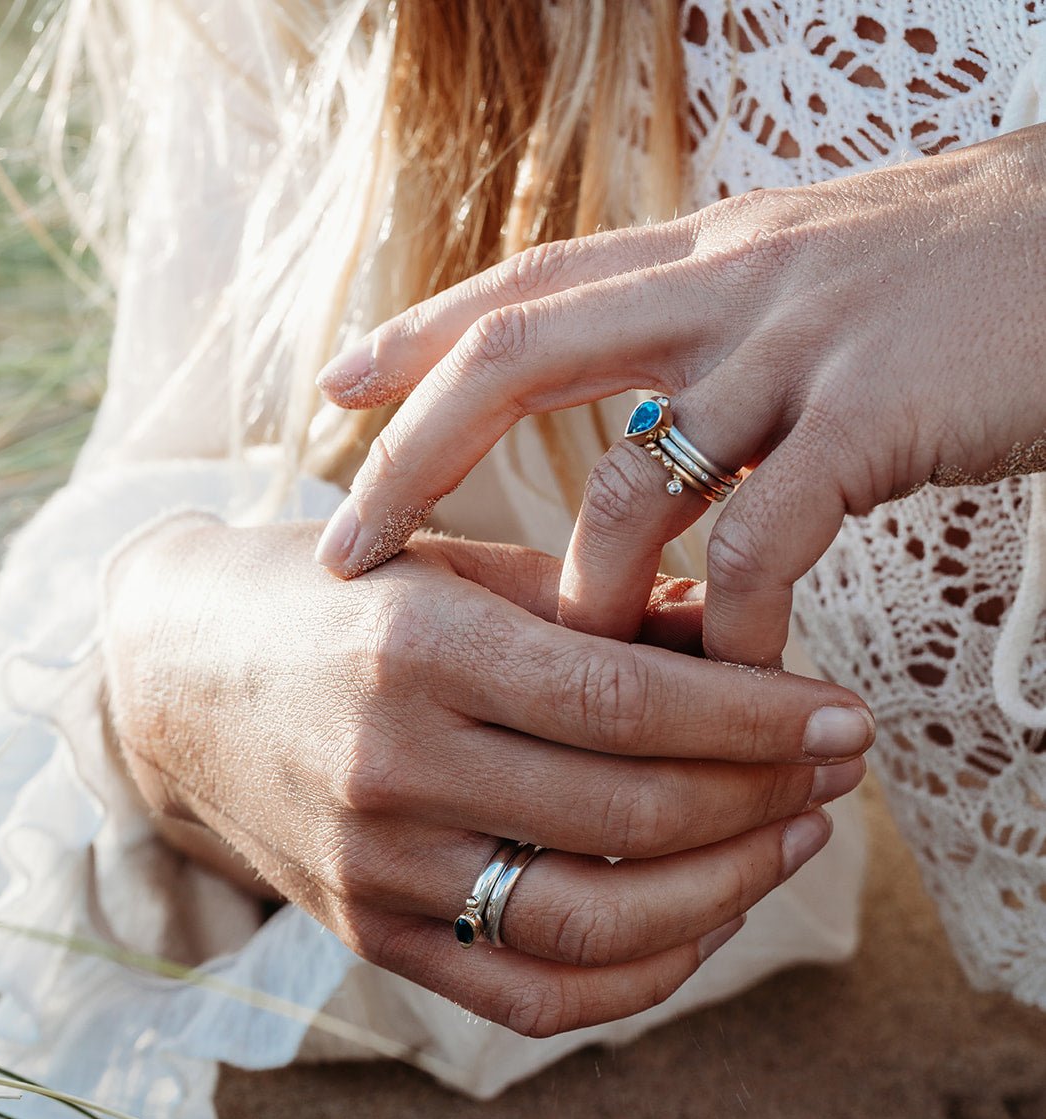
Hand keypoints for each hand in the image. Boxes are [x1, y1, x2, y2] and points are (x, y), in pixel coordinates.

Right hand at [102, 520, 872, 1036]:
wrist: (174, 677)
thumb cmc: (336, 602)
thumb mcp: (460, 569)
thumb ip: (601, 608)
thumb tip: (750, 646)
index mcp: (420, 649)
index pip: (630, 705)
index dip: (760, 722)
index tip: (845, 718)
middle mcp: (392, 768)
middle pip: (628, 818)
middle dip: (765, 800)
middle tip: (838, 772)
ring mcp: (376, 869)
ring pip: (592, 925)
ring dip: (724, 893)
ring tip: (790, 841)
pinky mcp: (370, 936)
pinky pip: (531, 997)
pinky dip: (640, 976)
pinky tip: (705, 919)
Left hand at [314, 125, 1045, 664]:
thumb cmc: (965, 282)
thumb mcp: (818, 277)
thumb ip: (724, 330)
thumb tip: (657, 413)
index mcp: (705, 258)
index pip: (527, 285)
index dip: (418, 334)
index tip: (333, 388)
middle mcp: (724, 288)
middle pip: (516, 355)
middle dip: (417, 456)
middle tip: (349, 549)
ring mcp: (793, 351)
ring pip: (631, 483)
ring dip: (585, 593)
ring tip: (574, 669)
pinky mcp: (869, 421)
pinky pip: (759, 548)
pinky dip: (729, 629)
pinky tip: (731, 679)